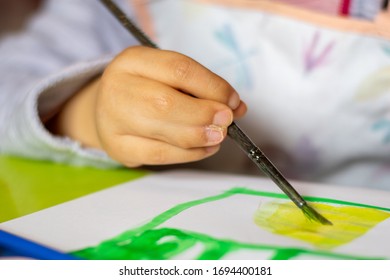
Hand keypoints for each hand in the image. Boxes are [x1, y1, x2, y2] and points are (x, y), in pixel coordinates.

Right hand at [47, 46, 246, 166]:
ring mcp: (114, 121)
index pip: (179, 69)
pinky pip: (160, 155)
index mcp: (133, 60)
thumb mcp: (167, 76)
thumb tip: (236, 106)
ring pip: (164, 132)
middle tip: (226, 121)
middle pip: (167, 103)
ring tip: (219, 136)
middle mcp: (118, 88)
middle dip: (205, 114)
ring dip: (201, 136)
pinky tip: (205, 148)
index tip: (233, 100)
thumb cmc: (145, 90)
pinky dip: (190, 154)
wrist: (106, 109)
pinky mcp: (119, 149)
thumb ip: (200, 88)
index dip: (212, 86)